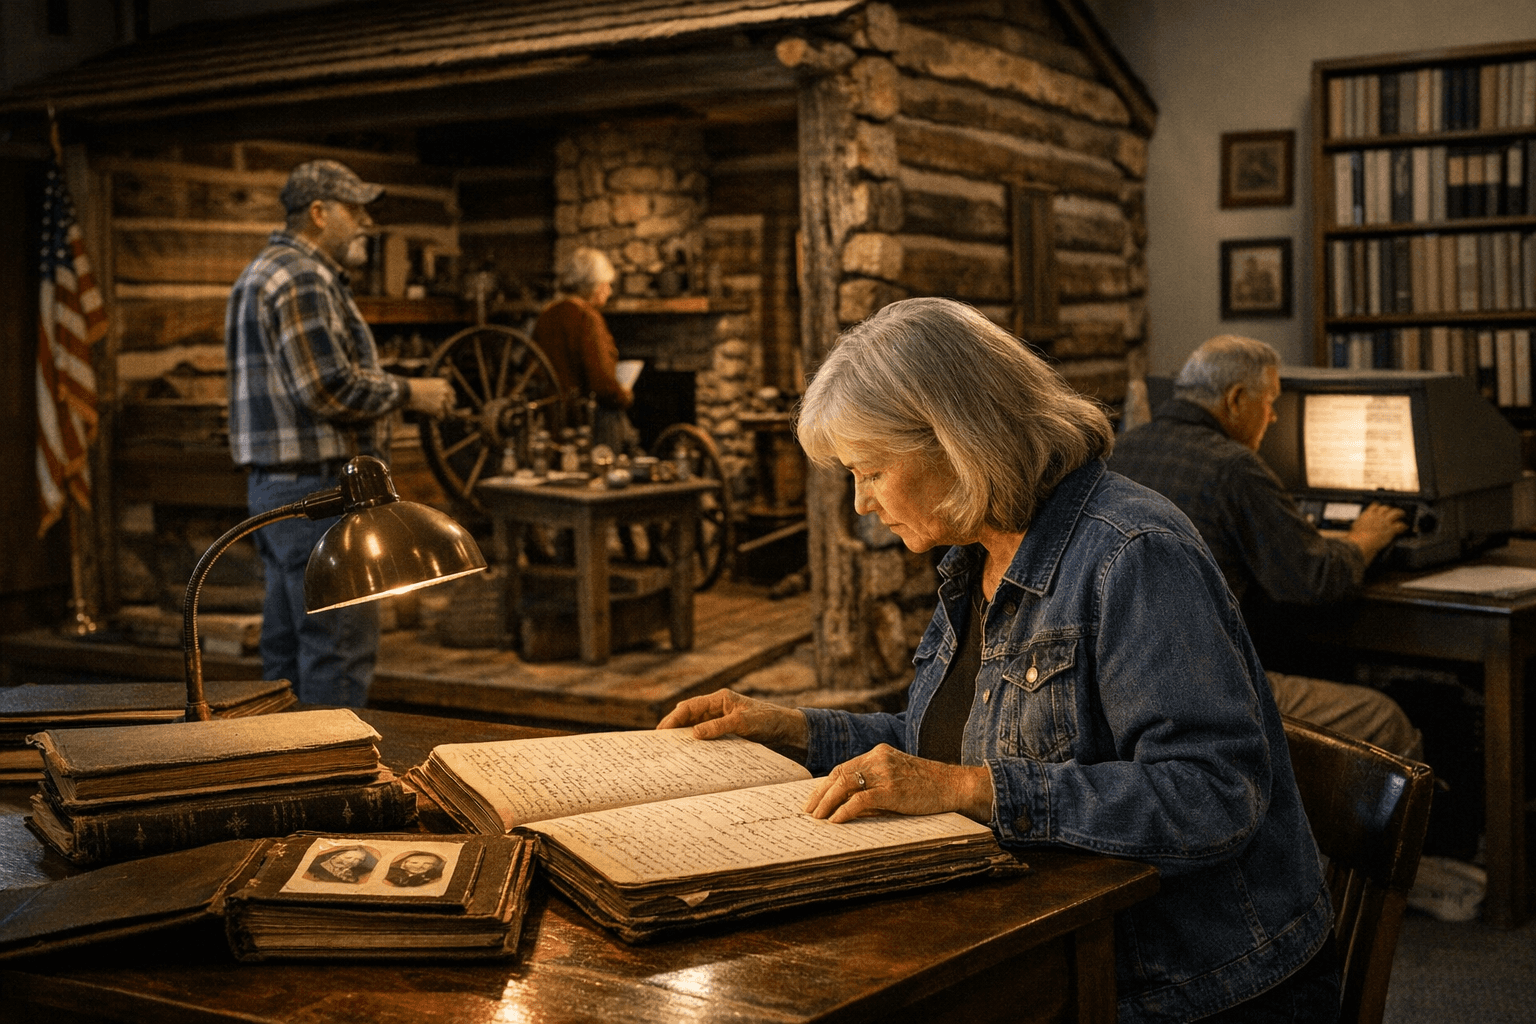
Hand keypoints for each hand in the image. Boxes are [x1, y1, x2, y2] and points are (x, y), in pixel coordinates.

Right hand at [405, 377, 454, 417]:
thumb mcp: (426, 385)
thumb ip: (435, 391)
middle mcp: (445, 391)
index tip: (445, 405)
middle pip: (452, 403)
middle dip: (447, 408)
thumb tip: (439, 402)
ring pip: (448, 411)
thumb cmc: (412, 388)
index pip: (452, 394)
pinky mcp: (438, 408)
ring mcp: (443, 399)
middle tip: (442, 413)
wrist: (407, 391)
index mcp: (443, 383)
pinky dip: (436, 418)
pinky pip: (440, 416)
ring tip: (436, 417)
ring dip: (442, 414)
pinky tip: (431, 418)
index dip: (449, 401)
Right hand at [656, 688, 807, 759]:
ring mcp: (722, 719)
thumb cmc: (769, 720)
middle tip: (659, 744)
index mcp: (720, 698)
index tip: (660, 732)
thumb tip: (694, 733)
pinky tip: (690, 754)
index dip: (673, 719)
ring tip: (670, 751)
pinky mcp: (727, 731)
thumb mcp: (744, 723)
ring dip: (684, 737)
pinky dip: (696, 744)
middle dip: (673, 728)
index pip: (689, 707)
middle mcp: (718, 707)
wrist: (789, 730)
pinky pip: (706, 736)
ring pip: (695, 727)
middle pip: (689, 716)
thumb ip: (719, 726)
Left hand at [803, 745, 993, 823]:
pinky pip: (860, 799)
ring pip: (845, 784)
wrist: (954, 786)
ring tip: (817, 818)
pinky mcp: (892, 790)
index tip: (815, 799)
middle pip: (839, 774)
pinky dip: (844, 811)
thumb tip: (846, 807)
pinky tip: (836, 821)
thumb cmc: (927, 787)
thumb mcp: (898, 780)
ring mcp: (885, 773)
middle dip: (821, 794)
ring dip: (827, 803)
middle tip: (809, 812)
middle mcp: (878, 759)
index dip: (827, 784)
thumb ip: (875, 786)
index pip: (844, 767)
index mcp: (879, 754)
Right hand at [1347, 502, 1408, 563]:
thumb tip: (1356, 528)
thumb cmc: (1354, 539)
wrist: (1359, 544)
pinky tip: (1404, 527)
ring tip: (1402, 514)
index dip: (1378, 506)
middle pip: (1386, 508)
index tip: (1380, 507)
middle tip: (1392, 510)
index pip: (1374, 506)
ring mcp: (1384, 522)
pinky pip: (1400, 525)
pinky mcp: (1390, 529)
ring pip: (1395, 513)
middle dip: (1390, 508)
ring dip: (1400, 513)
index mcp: (1366, 515)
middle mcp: (1376, 516)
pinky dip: (1403, 526)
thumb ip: (1358, 526)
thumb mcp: (1354, 529)